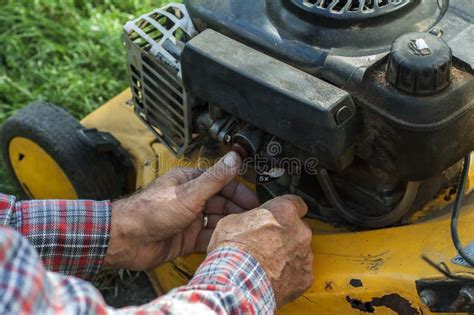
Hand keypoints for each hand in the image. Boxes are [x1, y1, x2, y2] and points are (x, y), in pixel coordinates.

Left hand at [103, 151, 258, 269]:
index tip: (254, 202)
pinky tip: (227, 243)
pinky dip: (217, 240)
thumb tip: (234, 157)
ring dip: (228, 226)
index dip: (239, 192)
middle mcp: (191, 199)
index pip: (222, 183)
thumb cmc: (150, 211)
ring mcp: (188, 219)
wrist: (126, 240)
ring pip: (216, 221)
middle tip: (252, 220)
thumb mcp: (189, 193)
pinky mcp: (185, 238)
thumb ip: (215, 178)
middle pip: (222, 203)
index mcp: (190, 182)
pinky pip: (207, 238)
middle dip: (237, 211)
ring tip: (243, 232)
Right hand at [208, 195, 312, 306]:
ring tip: (266, 264)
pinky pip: (300, 273)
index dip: (287, 210)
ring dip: (288, 255)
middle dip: (285, 235)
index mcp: (284, 211)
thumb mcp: (232, 222)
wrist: (238, 282)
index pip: (296, 203)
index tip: (282, 215)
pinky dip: (290, 275)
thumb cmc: (234, 252)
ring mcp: (305, 255)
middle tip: (266, 243)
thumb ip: (250, 218)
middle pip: (298, 229)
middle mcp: (300, 231)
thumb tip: (247, 222)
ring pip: (300, 252)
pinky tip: (273, 277)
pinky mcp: (305, 277)